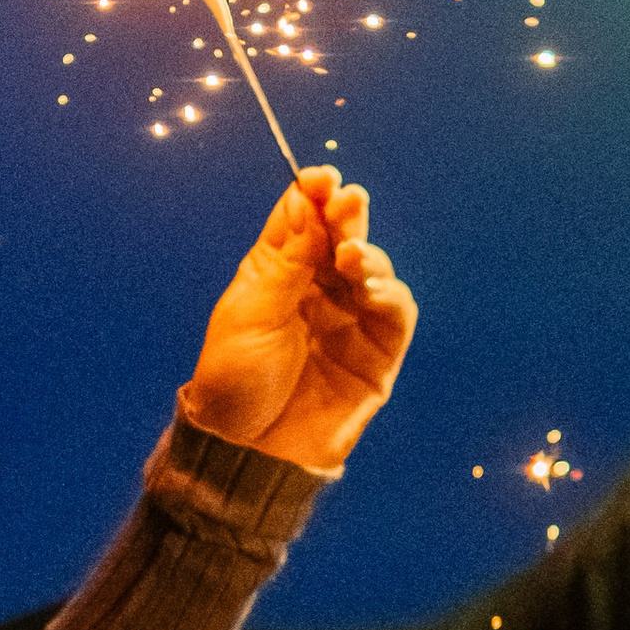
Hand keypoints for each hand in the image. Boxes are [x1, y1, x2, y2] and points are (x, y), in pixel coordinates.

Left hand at [181, 168, 417, 473]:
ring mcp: (349, 320)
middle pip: (342, 236)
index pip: (303, 219)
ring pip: (373, 270)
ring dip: (369, 255)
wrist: (244, 451)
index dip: (314, 194)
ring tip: (353, 256)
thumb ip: (286, 262)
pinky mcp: (376, 356)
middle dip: (347, 215)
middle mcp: (317, 290)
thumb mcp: (250, 314)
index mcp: (278, 272)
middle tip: (348, 201)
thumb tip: (308, 204)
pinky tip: (371, 286)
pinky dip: (389, 293)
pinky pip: (394, 314)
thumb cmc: (235, 383)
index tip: (321, 178)